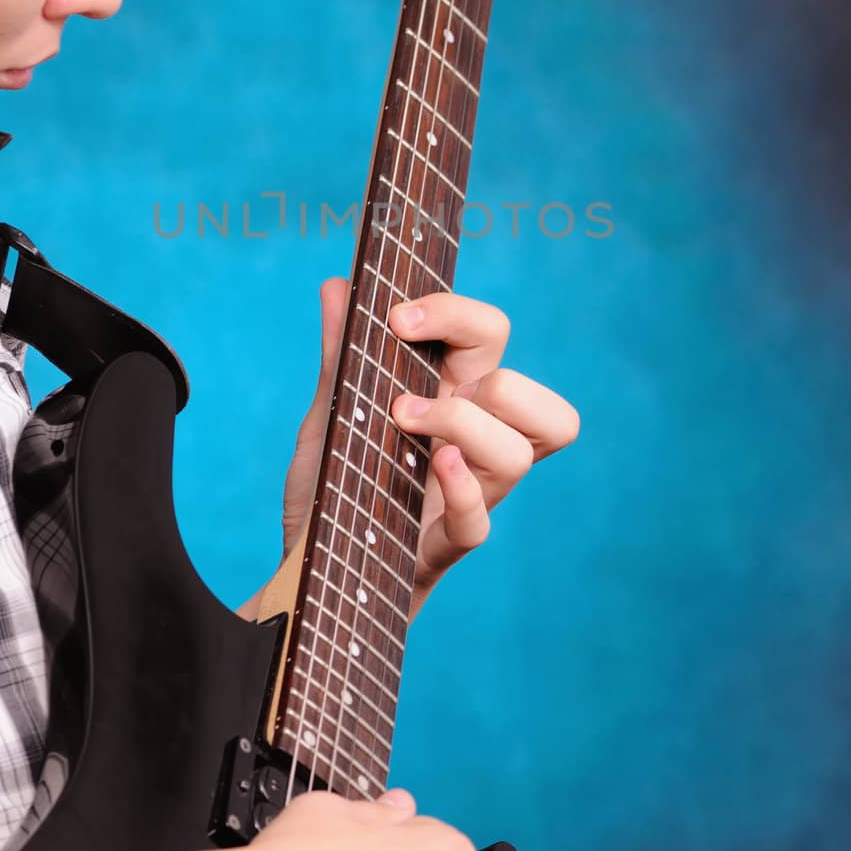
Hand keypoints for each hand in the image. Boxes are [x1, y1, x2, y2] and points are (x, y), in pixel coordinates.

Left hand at [282, 277, 579, 619]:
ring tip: (403, 423)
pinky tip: (428, 466)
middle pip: (543, 401)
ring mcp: (469, 494)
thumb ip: (340, 356)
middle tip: (408, 388)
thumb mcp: (329, 414)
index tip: (398, 317)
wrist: (307, 566)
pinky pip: (480, 520)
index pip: (493, 337)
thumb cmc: (334, 486)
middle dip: (489, 377)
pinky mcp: (445, 543)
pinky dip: (461, 487)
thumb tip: (337, 285)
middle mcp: (475, 443)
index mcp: (454, 397)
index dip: (460, 314)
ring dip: (466, 424)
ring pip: (526, 451)